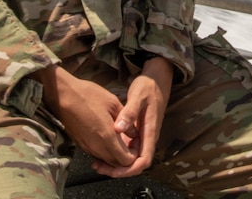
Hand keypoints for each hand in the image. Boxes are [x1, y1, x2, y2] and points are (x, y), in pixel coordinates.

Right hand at [32, 65, 135, 168]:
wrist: (63, 95)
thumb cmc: (88, 95)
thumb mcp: (113, 103)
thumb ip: (126, 121)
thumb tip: (134, 133)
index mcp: (107, 136)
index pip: (125, 160)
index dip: (134, 155)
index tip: (136, 143)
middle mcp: (96, 146)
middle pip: (115, 164)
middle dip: (125, 157)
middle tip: (130, 143)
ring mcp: (87, 147)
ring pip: (105, 160)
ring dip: (115, 155)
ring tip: (120, 140)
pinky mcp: (80, 144)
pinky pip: (96, 154)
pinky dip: (105, 152)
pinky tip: (108, 139)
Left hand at [93, 56, 173, 177]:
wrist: (155, 80)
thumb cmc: (148, 87)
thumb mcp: (138, 97)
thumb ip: (129, 113)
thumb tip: (118, 129)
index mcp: (150, 132)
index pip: (143, 160)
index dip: (129, 169)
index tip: (113, 171)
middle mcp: (146, 138)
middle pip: (135, 163)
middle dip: (118, 170)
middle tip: (98, 167)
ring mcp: (141, 136)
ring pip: (129, 158)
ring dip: (114, 163)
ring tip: (96, 162)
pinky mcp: (135, 133)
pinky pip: (126, 148)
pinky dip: (114, 152)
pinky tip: (101, 149)